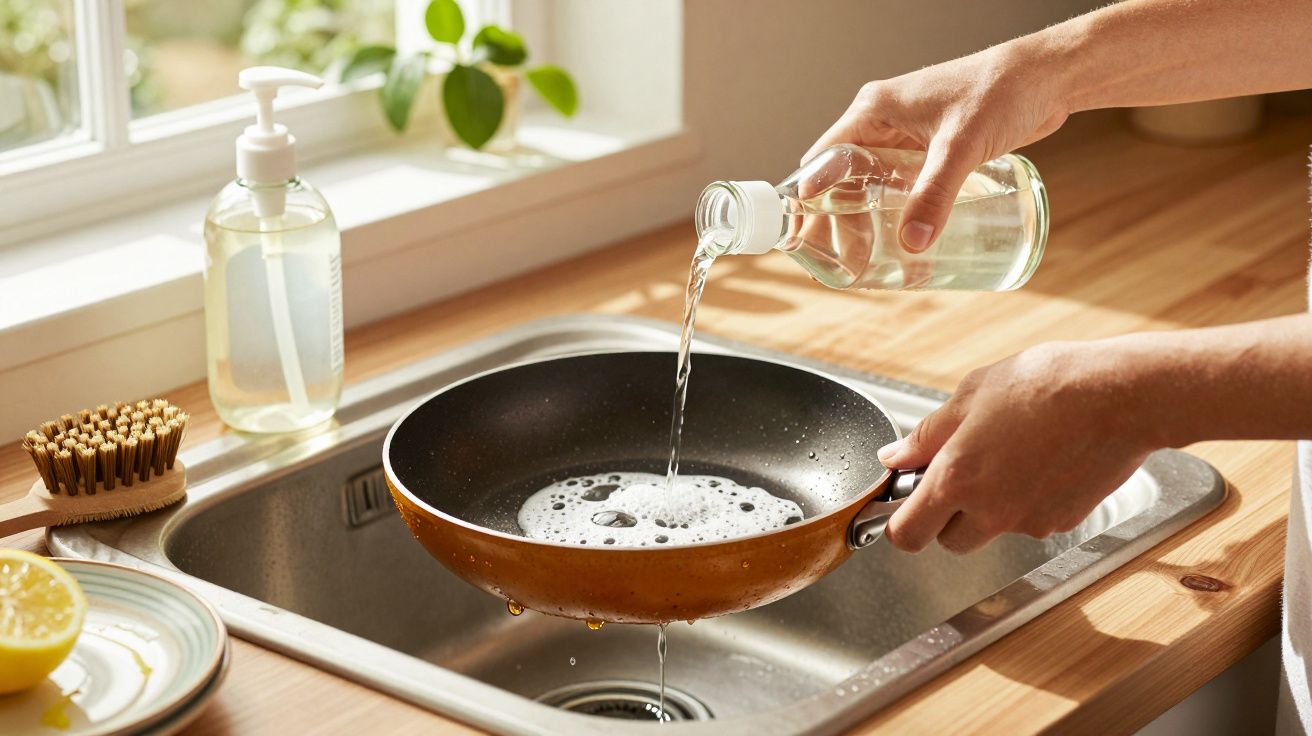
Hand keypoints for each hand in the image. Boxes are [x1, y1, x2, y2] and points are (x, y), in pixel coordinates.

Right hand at [804, 42, 1068, 253]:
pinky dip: (896, 212)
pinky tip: (902, 240)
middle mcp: (883, 122)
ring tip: (867, 260)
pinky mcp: (932, 150)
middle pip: (843, 178)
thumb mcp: (961, 146)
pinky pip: (901, 186)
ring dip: (867, 220)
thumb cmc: (1002, 92)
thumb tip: (913, 243)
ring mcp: (907, 137)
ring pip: (871, 185)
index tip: (806, 237)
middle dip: (838, 220)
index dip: (810, 199)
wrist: (1048, 77)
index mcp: (873, 110)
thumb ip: (936, 194)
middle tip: (841, 261)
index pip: (824, 159)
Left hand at [877, 341, 1155, 553]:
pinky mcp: (1062, 522)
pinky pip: (1030, 521)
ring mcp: (1028, 522)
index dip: (901, 522)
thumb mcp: (971, 395)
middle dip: (947, 516)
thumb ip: (927, 436)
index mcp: (956, 479)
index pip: (907, 534)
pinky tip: (1042, 461)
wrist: (1120, 396)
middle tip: (962, 473)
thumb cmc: (1046, 385)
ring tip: (1010, 456)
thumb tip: (896, 458)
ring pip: (991, 531)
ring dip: (989, 509)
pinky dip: (1028, 501)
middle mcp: (990, 512)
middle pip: (948, 541)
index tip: (905, 503)